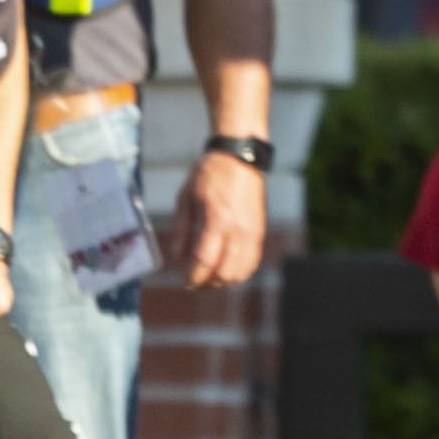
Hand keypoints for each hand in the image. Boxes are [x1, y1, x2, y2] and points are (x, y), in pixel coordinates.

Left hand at [167, 145, 268, 288]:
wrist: (240, 156)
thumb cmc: (209, 174)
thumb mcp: (186, 198)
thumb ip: (181, 229)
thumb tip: (178, 257)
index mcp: (217, 220)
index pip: (205, 261)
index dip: (193, 277)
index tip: (184, 282)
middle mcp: (238, 229)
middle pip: (225, 273)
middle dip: (208, 282)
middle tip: (195, 281)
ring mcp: (253, 232)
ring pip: (241, 271)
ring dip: (224, 279)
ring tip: (210, 276)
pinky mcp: (260, 231)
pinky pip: (253, 261)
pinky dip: (240, 271)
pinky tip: (227, 268)